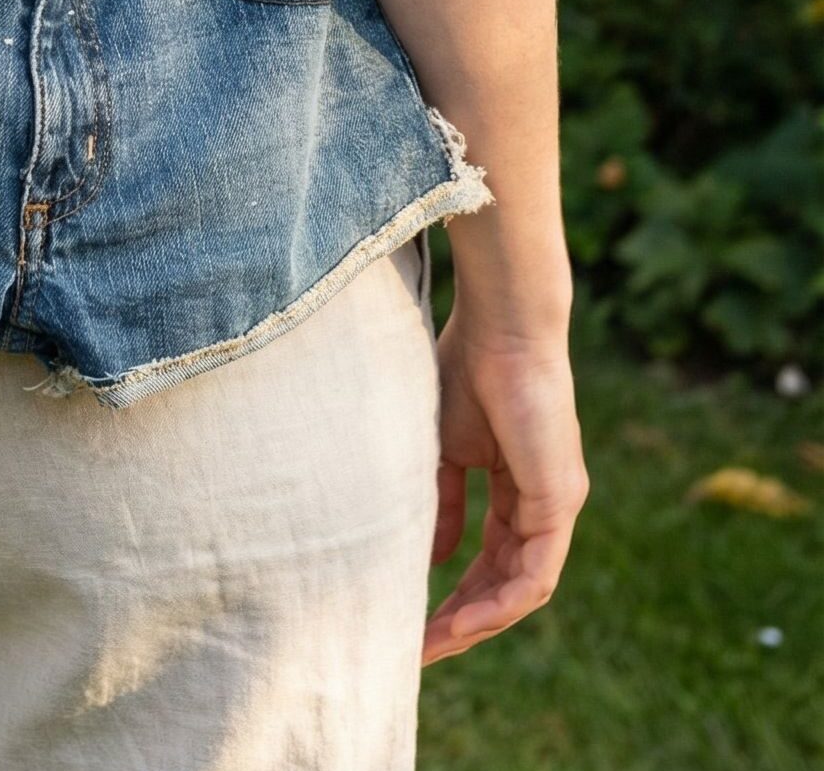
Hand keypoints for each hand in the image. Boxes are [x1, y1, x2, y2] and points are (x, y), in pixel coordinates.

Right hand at [423, 311, 588, 661]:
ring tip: (433, 644)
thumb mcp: (445, 448)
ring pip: (523, 588)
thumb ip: (442, 502)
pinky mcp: (560, 500)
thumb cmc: (467, 367)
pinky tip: (465, 621)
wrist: (500, 325)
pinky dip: (501, 603)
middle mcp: (544, 505)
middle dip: (463, 621)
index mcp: (518, 489)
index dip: (455, 594)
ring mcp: (557, 505)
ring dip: (479, 622)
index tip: (415, 621)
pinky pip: (536, 573)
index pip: (490, 559)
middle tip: (419, 650)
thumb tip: (436, 559)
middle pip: (507, 584)